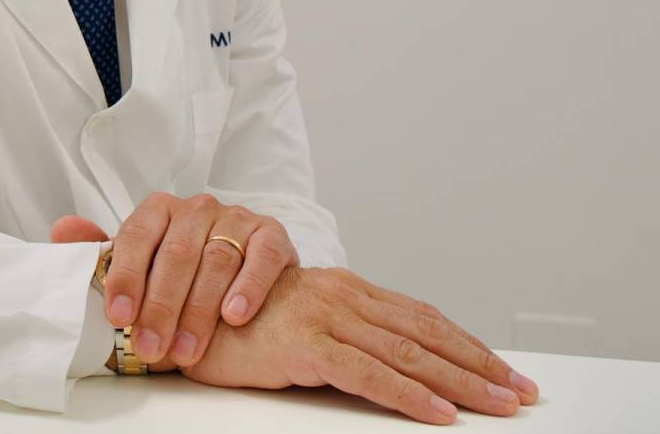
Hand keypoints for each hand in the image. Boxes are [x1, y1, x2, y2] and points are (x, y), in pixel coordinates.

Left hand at [50, 192, 298, 368]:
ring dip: (199, 309)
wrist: (248, 273)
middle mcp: (197, 208)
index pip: (136, 236)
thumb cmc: (185, 273)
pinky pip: (260, 257)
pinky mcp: (271, 234)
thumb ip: (104, 252)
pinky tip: (234, 316)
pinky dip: (247, 287)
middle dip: (161, 306)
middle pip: (175, 254)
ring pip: (215, 259)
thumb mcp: (142, 263)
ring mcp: (236, 218)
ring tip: (187, 349)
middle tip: (151, 348)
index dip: (125, 276)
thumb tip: (62, 231)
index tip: (117, 316)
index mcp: (160, 210)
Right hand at [181, 266, 539, 425]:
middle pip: (425, 331)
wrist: (180, 310)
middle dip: (478, 364)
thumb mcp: (298, 323)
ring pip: (407, 351)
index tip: (501, 369)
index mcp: (344, 289)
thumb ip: (339, 331)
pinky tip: (438, 414)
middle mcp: (341, 294)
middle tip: (522, 391)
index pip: (418, 315)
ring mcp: (325, 315)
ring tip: (499, 404)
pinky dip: (408, 395)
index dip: (463, 343)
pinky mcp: (305, 343)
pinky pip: (368, 373)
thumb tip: (385, 359)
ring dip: (460, 381)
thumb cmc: (235, 322)